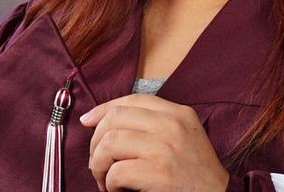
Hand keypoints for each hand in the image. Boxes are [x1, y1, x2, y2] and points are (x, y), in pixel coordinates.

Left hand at [80, 93, 229, 191]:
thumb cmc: (196, 173)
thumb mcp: (184, 135)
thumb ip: (157, 124)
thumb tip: (109, 120)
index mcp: (178, 113)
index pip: (133, 99)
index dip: (105, 108)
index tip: (88, 121)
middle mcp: (171, 124)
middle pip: (116, 118)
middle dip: (96, 141)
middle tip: (97, 162)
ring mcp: (165, 147)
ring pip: (110, 143)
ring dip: (98, 165)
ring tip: (105, 180)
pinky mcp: (159, 173)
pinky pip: (116, 172)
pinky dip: (109, 184)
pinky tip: (117, 190)